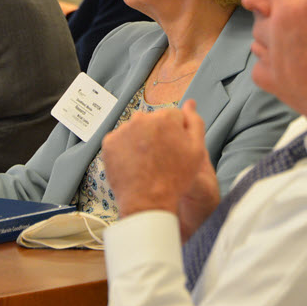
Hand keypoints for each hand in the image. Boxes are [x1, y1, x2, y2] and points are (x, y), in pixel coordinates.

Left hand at [102, 100, 217, 222]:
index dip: (176, 134)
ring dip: (140, 140)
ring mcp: (123, 130)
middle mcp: (142, 118)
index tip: (175, 149)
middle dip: (157, 134)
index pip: (173, 117)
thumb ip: (195, 123)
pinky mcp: (109, 142)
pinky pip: (120, 140)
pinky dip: (125, 149)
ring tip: (146, 162)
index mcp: (165, 117)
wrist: (148, 202)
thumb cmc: (175, 178)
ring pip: (135, 130)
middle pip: (153, 121)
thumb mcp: (197, 151)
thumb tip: (190, 103)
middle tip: (161, 158)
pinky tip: (133, 163)